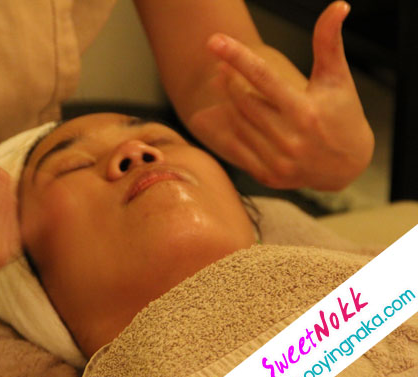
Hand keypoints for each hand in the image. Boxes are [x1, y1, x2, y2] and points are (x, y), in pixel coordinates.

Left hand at [187, 1, 373, 190]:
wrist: (347, 167)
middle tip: (221, 64)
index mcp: (306, 112)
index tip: (214, 41)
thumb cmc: (343, 115)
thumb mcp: (337, 79)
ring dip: (227, 100)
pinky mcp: (269, 175)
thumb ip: (329, 42)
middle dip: (230, 79)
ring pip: (238, 123)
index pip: (263, 78)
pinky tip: (225, 110)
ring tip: (223, 82)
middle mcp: (291, 139)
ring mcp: (278, 160)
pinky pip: (237, 147)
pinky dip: (227, 127)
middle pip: (244, 100)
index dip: (237, 57)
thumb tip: (338, 6)